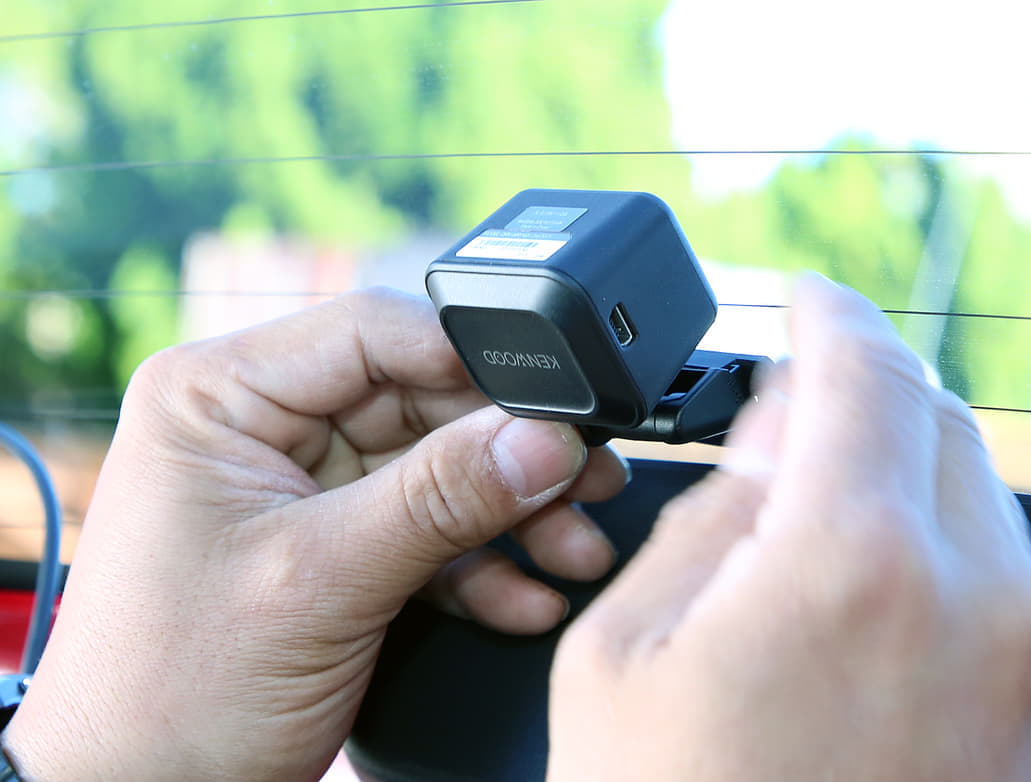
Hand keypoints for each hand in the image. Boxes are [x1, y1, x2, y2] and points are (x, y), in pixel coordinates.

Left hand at [4, 288, 626, 780]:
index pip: (372, 334)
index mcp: (220, 395)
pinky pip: (425, 530)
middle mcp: (261, 427)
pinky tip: (525, 596)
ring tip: (574, 549)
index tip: (554, 403)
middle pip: (421, 403)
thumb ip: (442, 499)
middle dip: (507, 455)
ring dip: (510, 514)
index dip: (472, 363)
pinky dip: (480, 565)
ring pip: (436, 470)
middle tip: (585, 482)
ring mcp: (302, 489)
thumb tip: (546, 436)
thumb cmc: (172, 695)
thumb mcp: (320, 579)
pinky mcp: (334, 545)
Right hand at [547, 274, 1030, 779]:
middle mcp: (972, 600)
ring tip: (809, 526)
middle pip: (936, 417)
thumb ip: (712, 509)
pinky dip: (935, 550)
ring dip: (899, 473)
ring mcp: (1025, 668)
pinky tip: (863, 595)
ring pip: (977, 496)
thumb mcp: (626, 647)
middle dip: (861, 393)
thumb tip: (769, 435)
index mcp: (851, 560)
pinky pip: (999, 582)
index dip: (825, 311)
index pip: (863, 365)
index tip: (804, 298)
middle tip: (787, 423)